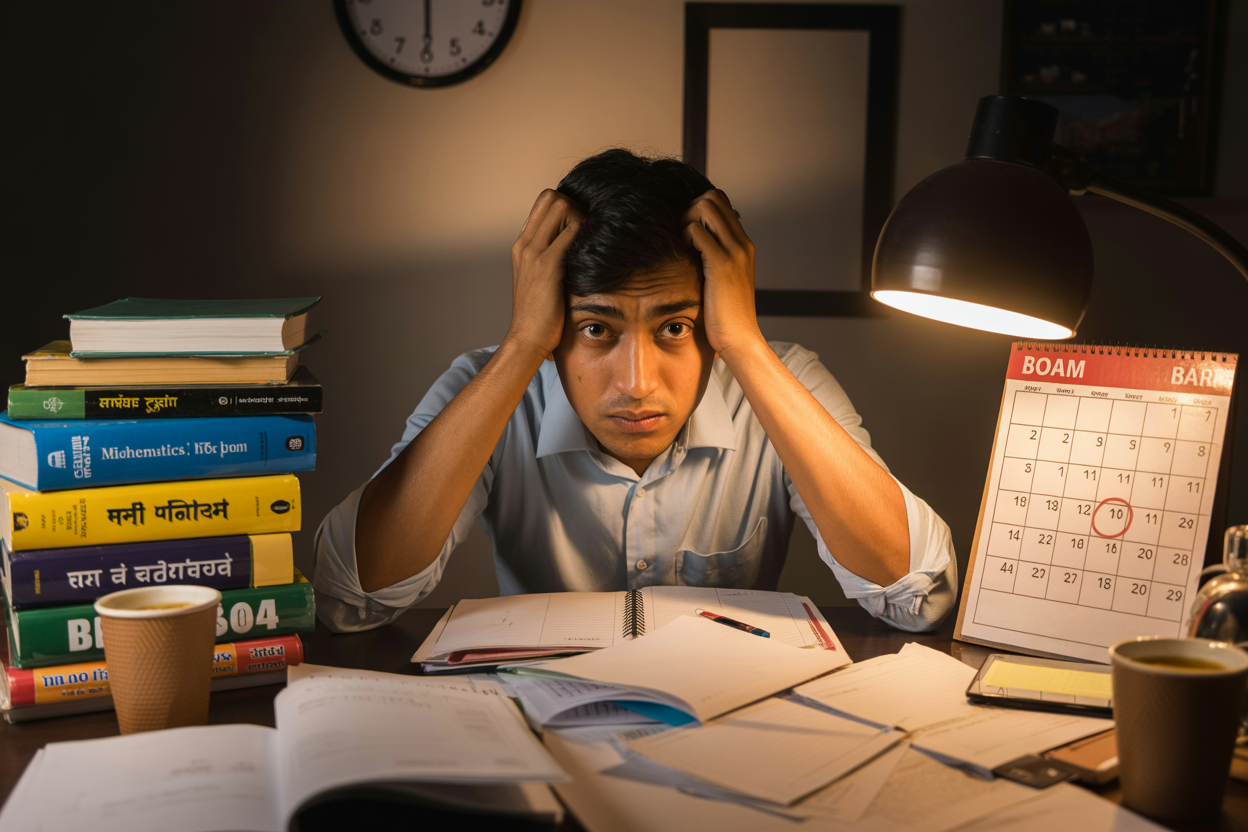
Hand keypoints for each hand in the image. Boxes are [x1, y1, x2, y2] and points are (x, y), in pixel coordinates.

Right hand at [505, 190, 583, 359]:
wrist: (527, 339)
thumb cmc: (540, 314)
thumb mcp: (541, 280)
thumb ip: (552, 259)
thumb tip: (577, 249)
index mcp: (523, 245)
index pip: (544, 202)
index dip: (567, 207)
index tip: (582, 229)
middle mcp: (525, 243)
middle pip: (552, 196)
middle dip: (575, 206)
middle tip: (589, 233)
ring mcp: (534, 252)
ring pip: (562, 206)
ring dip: (582, 218)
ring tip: (592, 245)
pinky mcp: (547, 266)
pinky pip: (571, 232)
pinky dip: (586, 235)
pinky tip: (596, 255)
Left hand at [683, 189, 763, 357]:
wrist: (741, 339)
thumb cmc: (727, 315)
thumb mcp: (724, 282)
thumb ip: (714, 261)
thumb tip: (692, 249)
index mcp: (743, 246)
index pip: (721, 203)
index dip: (698, 209)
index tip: (687, 232)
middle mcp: (742, 243)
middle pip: (712, 197)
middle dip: (690, 210)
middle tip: (681, 236)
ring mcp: (733, 251)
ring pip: (704, 206)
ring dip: (685, 220)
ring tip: (682, 245)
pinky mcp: (721, 263)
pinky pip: (696, 230)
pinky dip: (684, 236)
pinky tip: (683, 256)